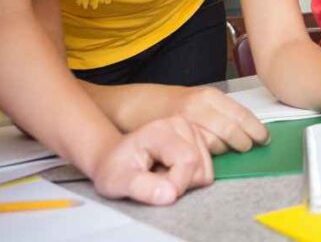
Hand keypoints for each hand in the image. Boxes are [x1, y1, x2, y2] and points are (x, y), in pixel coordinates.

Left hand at [90, 116, 212, 204]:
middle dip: (180, 184)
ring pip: (206, 170)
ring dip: (186, 182)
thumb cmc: (114, 169)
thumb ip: (142, 188)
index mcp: (161, 130)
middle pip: (200, 167)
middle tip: (155, 181)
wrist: (114, 158)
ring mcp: (192, 130)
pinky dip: (190, 178)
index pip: (187, 161)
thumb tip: (171, 195)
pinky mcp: (198, 139)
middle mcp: (181, 124)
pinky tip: (171, 172)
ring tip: (161, 176)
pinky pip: (206, 169)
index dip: (177, 185)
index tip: (156, 194)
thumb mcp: (117, 182)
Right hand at [118, 84, 268, 154]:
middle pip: (233, 130)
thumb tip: (247, 128)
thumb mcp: (199, 99)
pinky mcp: (174, 135)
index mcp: (210, 95)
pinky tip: (208, 156)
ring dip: (226, 151)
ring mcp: (186, 121)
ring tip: (229, 152)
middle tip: (249, 149)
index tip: (264, 138)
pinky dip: (207, 156)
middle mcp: (200, 105)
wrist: (136, 105)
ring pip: (217, 143)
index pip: (242, 113)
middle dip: (245, 142)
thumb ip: (220, 111)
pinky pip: (198, 151)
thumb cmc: (170, 104)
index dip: (256, 129)